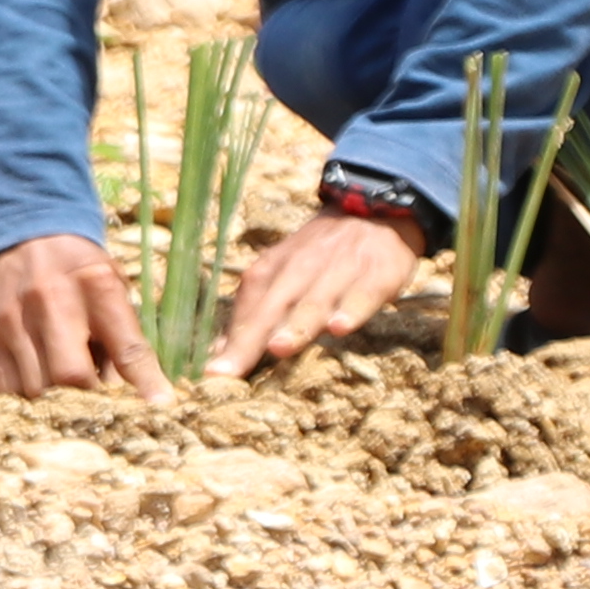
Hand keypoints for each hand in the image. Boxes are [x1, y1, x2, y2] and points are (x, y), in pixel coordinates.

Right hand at [0, 233, 165, 400]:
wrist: (15, 235)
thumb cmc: (75, 268)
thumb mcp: (110, 284)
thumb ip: (125, 336)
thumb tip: (144, 395)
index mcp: (95, 284)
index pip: (126, 346)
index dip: (144, 381)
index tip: (158, 406)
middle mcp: (51, 300)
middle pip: (71, 376)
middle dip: (86, 393)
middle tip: (92, 390)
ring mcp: (12, 319)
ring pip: (38, 390)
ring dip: (56, 396)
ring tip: (62, 376)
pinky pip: (9, 390)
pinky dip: (28, 393)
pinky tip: (36, 373)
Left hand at [226, 210, 431, 372]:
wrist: (374, 212)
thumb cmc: (321, 257)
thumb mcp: (284, 274)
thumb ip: (256, 313)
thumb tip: (221, 354)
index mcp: (274, 267)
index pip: (248, 306)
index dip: (232, 341)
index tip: (212, 376)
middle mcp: (302, 265)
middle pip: (274, 304)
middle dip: (252, 337)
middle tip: (232, 369)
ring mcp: (340, 268)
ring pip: (315, 299)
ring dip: (297, 324)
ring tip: (279, 348)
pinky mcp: (377, 272)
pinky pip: (363, 293)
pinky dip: (352, 309)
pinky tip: (340, 327)